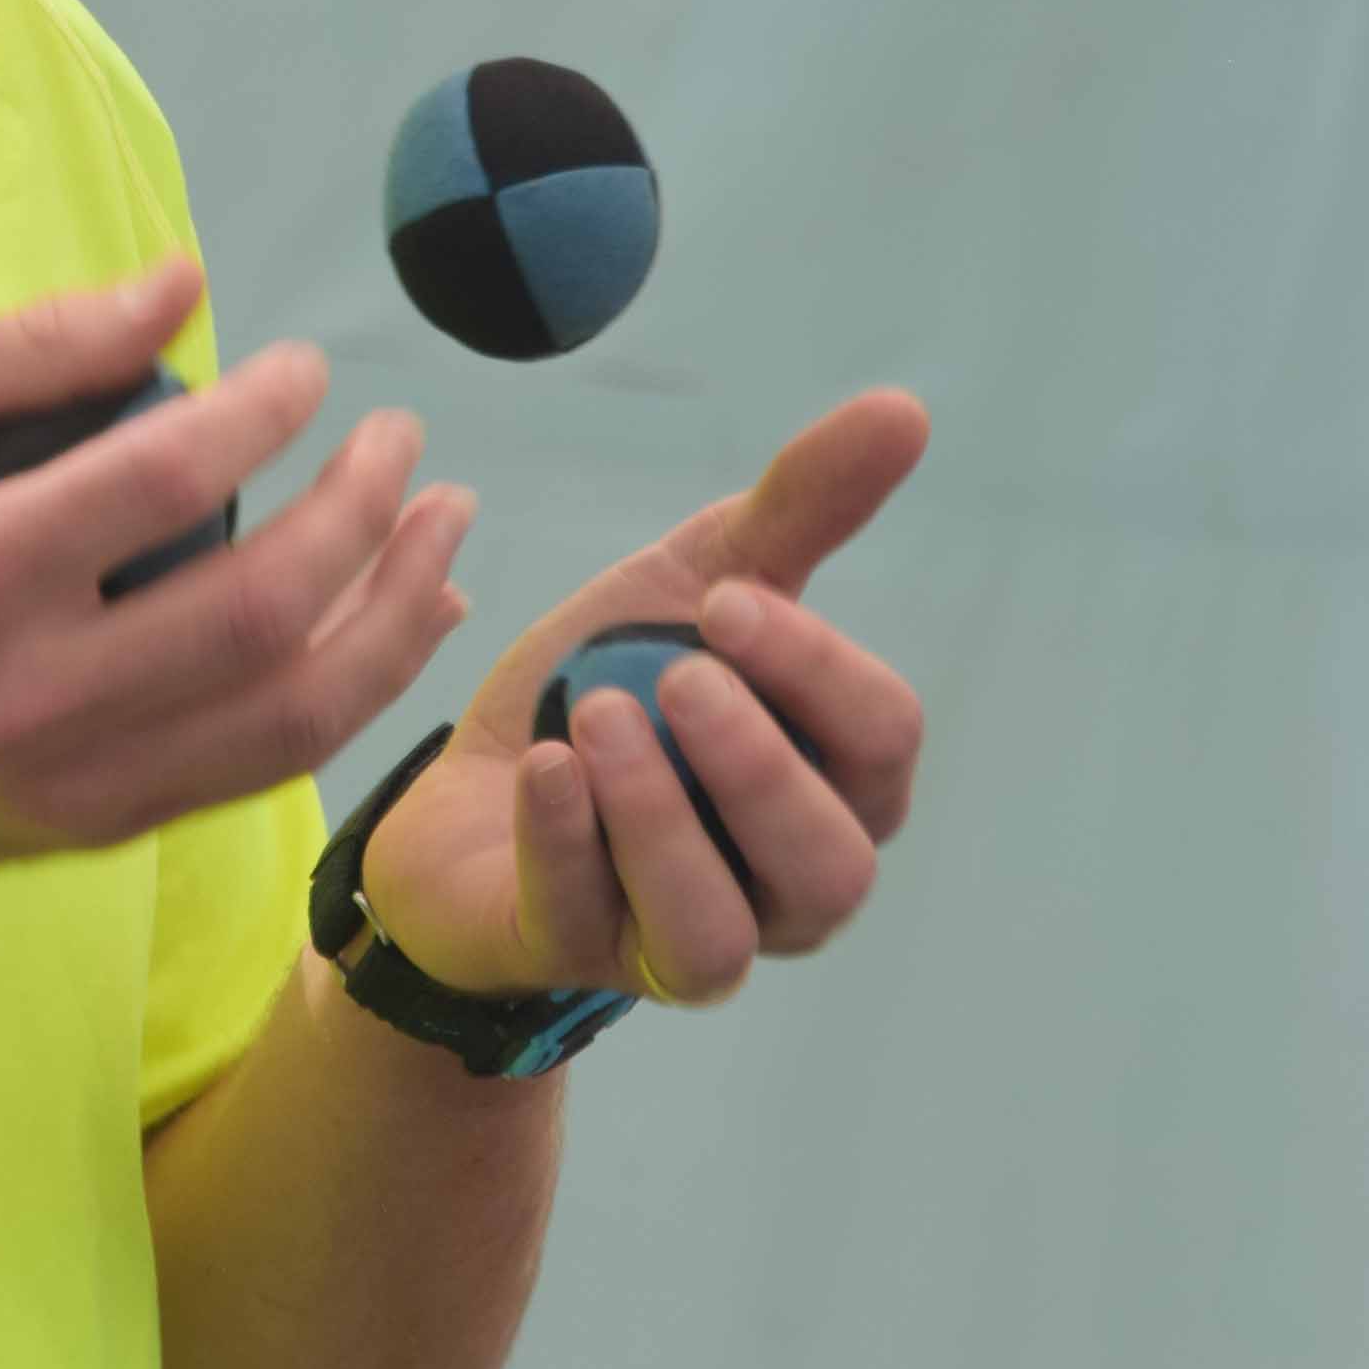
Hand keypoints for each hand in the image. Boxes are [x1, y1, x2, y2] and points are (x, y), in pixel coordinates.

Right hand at [0, 247, 477, 873]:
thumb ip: (35, 342)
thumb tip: (190, 285)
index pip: (165, 480)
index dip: (263, 413)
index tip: (307, 370)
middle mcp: (30, 695)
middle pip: (256, 611)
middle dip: (361, 515)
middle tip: (402, 439)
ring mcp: (72, 781)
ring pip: (289, 714)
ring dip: (395, 614)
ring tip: (448, 527)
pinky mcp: (96, 828)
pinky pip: (261, 766)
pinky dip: (356, 692)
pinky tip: (408, 622)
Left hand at [356, 392, 929, 1008]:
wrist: (462, 784)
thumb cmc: (610, 690)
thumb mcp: (694, 583)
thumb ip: (798, 509)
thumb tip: (907, 407)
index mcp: (835, 782)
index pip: (882, 740)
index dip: (819, 671)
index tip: (726, 602)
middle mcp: (784, 883)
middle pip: (832, 861)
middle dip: (758, 767)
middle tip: (678, 675)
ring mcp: (685, 942)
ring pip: (718, 934)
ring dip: (661, 820)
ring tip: (600, 717)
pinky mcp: (581, 961)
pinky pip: (592, 928)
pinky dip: (569, 844)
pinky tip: (542, 767)